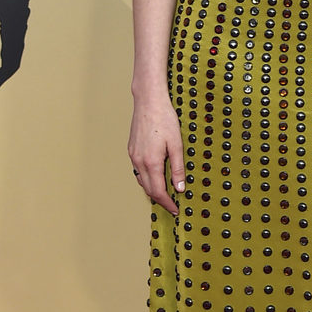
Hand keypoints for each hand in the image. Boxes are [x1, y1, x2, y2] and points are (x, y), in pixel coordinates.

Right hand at [129, 96, 185, 213]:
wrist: (149, 102)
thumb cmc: (164, 119)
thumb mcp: (177, 145)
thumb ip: (178, 168)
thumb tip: (180, 188)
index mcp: (151, 162)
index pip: (158, 191)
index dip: (167, 203)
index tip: (176, 209)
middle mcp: (139, 161)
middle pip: (148, 189)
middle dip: (160, 199)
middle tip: (172, 205)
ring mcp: (133, 156)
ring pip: (141, 181)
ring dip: (152, 190)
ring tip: (165, 194)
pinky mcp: (131, 150)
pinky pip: (138, 171)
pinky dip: (146, 179)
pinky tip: (154, 177)